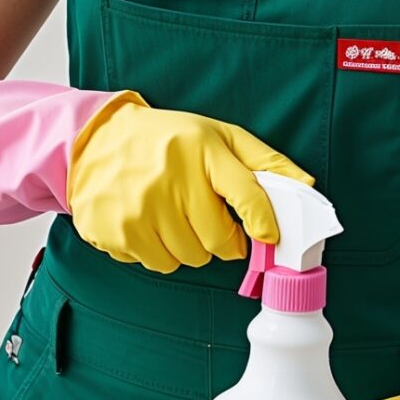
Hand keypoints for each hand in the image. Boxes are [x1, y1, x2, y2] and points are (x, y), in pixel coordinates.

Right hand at [65, 92, 312, 272]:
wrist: (93, 141)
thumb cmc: (165, 140)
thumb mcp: (215, 136)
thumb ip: (263, 160)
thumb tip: (306, 186)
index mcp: (201, 149)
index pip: (247, 195)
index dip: (263, 222)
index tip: (268, 236)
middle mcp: (171, 178)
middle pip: (220, 242)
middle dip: (219, 237)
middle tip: (202, 215)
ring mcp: (141, 208)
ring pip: (190, 258)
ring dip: (188, 245)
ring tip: (171, 214)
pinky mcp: (117, 231)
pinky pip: (159, 264)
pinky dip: (159, 251)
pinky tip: (148, 223)